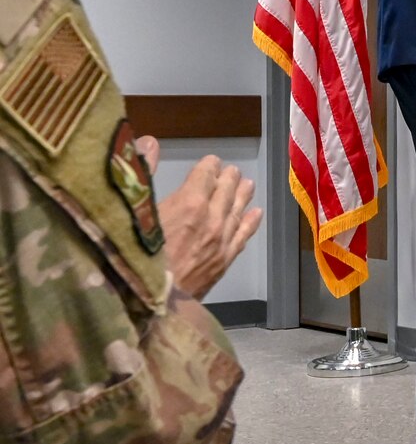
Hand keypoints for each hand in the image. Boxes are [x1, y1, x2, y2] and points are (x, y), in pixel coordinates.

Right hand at [145, 137, 262, 299]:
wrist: (145, 301)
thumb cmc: (130, 254)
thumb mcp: (131, 208)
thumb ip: (143, 173)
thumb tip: (150, 142)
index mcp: (189, 203)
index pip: (205, 176)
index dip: (208, 166)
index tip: (211, 162)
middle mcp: (211, 220)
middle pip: (225, 192)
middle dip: (227, 179)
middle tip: (232, 171)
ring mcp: (220, 242)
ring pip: (236, 213)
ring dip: (242, 196)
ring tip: (248, 185)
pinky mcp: (223, 262)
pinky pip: (242, 237)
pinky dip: (250, 223)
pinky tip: (256, 215)